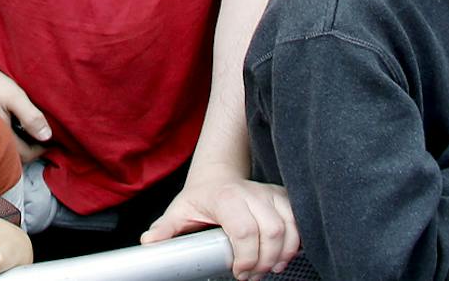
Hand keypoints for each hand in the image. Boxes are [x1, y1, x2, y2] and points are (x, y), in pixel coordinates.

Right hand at [0, 61, 50, 161]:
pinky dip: (7, 140)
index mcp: (4, 138)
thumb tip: (47, 136)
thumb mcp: (14, 97)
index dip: (41, 149)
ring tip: (27, 134)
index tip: (50, 141)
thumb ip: (31, 117)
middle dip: (30, 150)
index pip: (28, 155)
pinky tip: (10, 128)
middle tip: (40, 138)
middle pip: (16, 157)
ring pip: (5, 151)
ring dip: (18, 146)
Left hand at [140, 174, 297, 279]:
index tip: (239, 273)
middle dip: (265, 261)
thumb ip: (166, 228)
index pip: (244, 230)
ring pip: (290, 229)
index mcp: (226, 197)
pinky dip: (296, 244)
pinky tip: (282, 256)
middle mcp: (252, 193)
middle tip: (252, 275)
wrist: (219, 177)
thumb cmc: (201, 197)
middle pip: (271, 232)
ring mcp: (271, 194)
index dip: (245, 258)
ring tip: (268, 268)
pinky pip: (300, 224)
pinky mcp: (284, 198)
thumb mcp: (180, 210)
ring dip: (283, 255)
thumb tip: (148, 243)